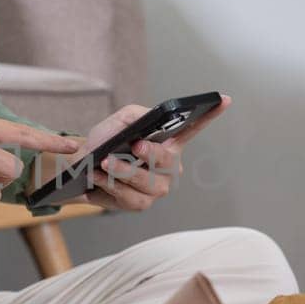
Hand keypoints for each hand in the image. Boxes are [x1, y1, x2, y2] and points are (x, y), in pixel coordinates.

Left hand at [66, 94, 230, 211]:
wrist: (81, 166)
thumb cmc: (106, 141)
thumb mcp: (121, 121)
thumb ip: (137, 116)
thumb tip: (150, 121)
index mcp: (169, 142)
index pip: (193, 128)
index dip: (210, 115)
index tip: (223, 100)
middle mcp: (169, 166)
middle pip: (168, 160)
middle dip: (151, 154)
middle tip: (135, 146)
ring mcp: (157, 187)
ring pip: (148, 183)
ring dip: (123, 171)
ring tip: (104, 163)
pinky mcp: (140, 203)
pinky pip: (131, 198)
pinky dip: (112, 186)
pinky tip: (99, 177)